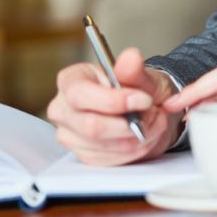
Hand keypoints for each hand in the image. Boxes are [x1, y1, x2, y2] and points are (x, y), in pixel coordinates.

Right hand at [47, 47, 181, 165]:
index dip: (114, 100)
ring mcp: (69, 135)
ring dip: (138, 136)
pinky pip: (109, 159)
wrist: (149, 110)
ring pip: (103, 145)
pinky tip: (144, 135)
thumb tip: (130, 56)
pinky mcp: (83, 155)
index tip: (144, 99)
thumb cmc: (140, 88)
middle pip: (90, 125)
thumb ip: (135, 69)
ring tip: (153, 121)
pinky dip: (135, 149)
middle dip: (130, 123)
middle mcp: (63, 109)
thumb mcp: (143, 75)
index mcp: (71, 80)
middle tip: (154, 112)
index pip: (80, 94)